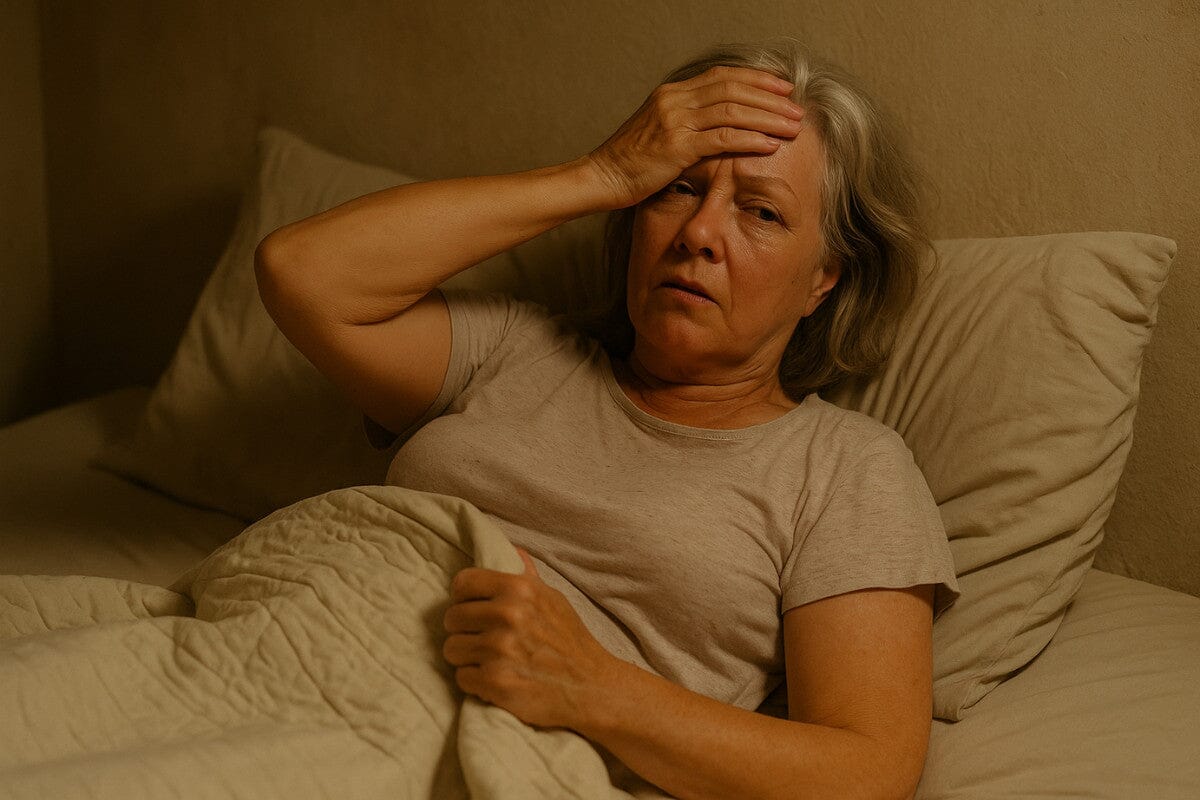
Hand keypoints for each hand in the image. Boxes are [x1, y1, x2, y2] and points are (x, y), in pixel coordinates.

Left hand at [442, 548, 616, 729]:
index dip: (463, 597)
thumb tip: (512, 550)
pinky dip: (475, 681)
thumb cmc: (570, 641)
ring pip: (451, 649)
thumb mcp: (553, 598)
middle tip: (482, 639)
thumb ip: (527, 576)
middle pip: (452, 618)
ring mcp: (500, 650)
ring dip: (466, 657)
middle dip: (463, 630)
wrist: (591, 687)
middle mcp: (507, 615)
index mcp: (519, 589)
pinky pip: (461, 677)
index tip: (472, 609)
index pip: (462, 583)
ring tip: (489, 660)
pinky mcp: (495, 682)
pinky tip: (496, 678)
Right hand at [585, 65, 805, 208]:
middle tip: (797, 109)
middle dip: (770, 98)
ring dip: (767, 118)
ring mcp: (675, 121)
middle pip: (733, 89)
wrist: (601, 177)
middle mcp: (675, 100)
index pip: (723, 76)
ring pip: (733, 111)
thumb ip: (686, 123)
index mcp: (672, 93)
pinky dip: (749, 139)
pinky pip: (721, 138)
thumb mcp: (658, 133)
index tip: (783, 89)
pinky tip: (769, 144)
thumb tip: (716, 127)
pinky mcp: (676, 146)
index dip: (756, 80)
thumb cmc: (630, 162)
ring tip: (792, 128)